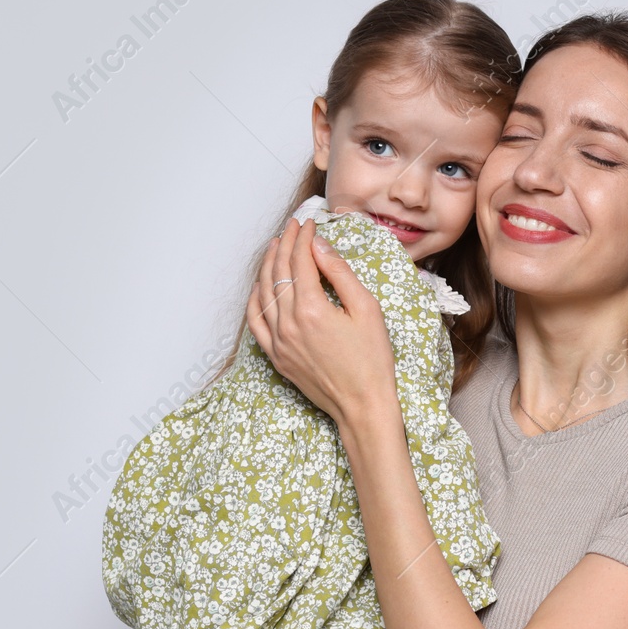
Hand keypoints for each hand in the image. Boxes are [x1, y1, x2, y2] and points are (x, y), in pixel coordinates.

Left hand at [244, 217, 397, 428]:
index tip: (308, 224)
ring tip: (275, 246)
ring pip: (263, 293)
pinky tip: (260, 286)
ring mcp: (278, 341)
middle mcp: (288, 323)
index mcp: (311, 309)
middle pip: (278, 272)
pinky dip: (255, 299)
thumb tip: (320, 246)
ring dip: (267, 265)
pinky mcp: (276, 356)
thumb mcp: (367, 310)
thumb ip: (340, 274)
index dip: (303, 238)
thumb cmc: (372, 360)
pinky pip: (255, 322)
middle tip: (292, 227)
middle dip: (284, 244)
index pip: (300, 261)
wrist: (362, 405)